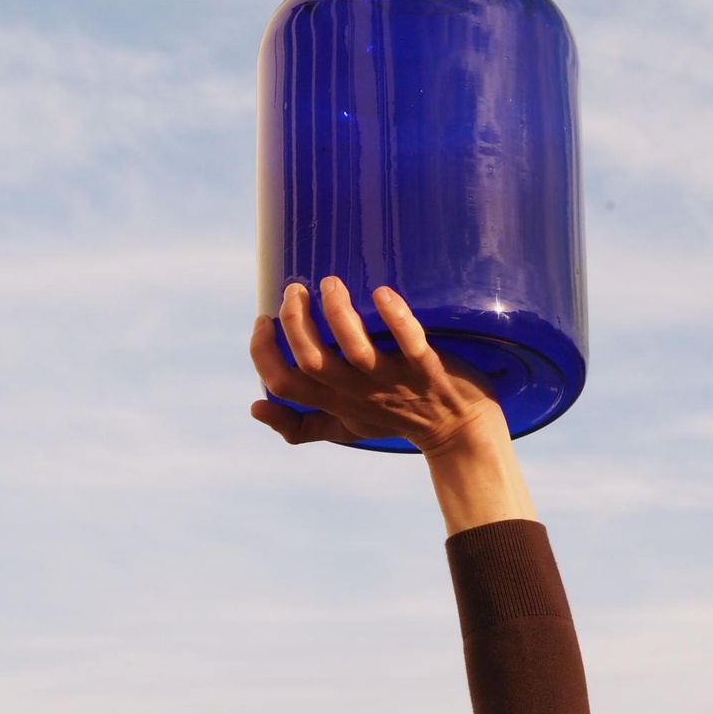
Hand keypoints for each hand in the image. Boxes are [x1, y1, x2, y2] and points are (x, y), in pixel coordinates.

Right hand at [250, 276, 500, 455]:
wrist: (458, 429)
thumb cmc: (395, 418)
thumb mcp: (344, 425)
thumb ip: (300, 421)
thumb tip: (254, 406)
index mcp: (335, 402)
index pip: (284, 384)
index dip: (264, 353)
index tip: (263, 319)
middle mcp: (359, 393)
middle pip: (312, 363)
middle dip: (296, 323)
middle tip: (295, 290)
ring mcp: (394, 381)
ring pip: (357, 352)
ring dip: (338, 315)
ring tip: (331, 284)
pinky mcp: (428, 369)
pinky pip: (411, 343)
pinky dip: (396, 318)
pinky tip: (381, 293)